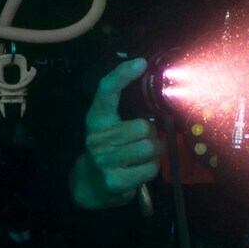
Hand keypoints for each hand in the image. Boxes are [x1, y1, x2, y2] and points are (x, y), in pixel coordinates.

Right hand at [69, 58, 161, 210]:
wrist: (90, 184)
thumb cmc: (108, 150)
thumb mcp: (110, 127)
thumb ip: (126, 113)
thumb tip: (158, 93)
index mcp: (97, 118)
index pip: (107, 91)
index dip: (123, 75)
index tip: (141, 63)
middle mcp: (97, 137)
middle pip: (143, 126)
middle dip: (151, 134)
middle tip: (143, 141)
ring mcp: (104, 160)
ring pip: (149, 147)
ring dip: (154, 152)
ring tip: (142, 156)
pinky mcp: (114, 181)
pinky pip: (150, 168)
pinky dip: (151, 169)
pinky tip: (138, 170)